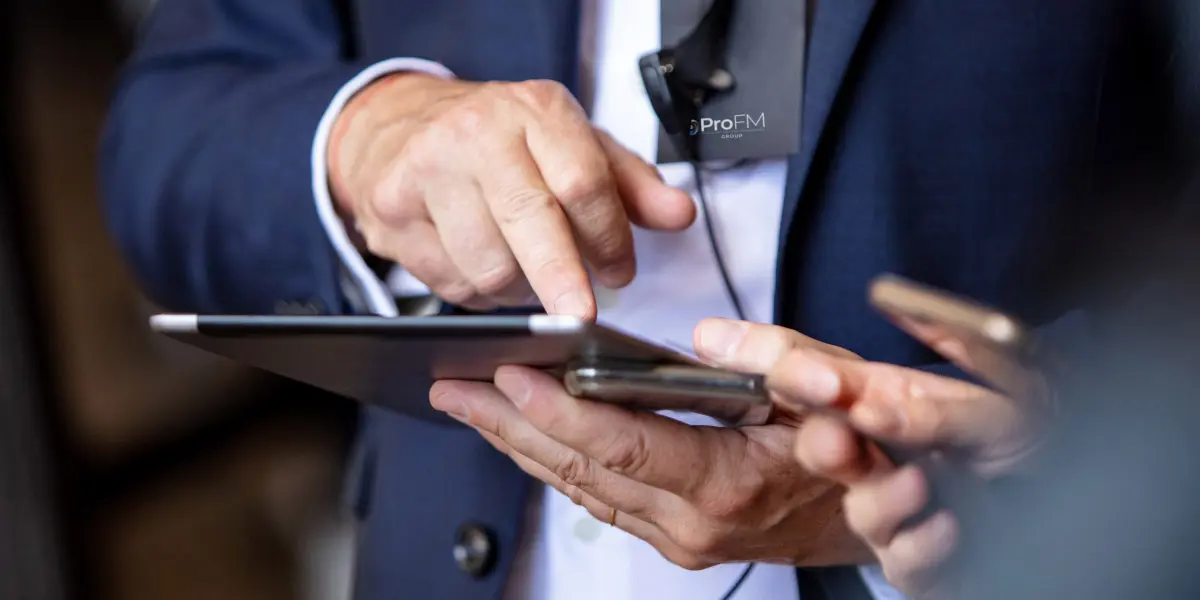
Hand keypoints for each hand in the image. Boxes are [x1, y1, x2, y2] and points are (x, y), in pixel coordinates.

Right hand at [328, 73, 695, 315]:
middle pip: (531, 221)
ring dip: (519, 292)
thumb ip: (630, 184)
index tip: (619, 273)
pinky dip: (478, 295)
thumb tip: (679, 215)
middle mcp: (478, 133)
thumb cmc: (501, 142)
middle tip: (581, 320)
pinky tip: (484, 270)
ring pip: (488, 265)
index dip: (608, 238)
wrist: (399, 126)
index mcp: (534, 110)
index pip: (582, 182)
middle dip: (563, 281)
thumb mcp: (572, 145)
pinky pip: (449, 282)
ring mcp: (427, 169)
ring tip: (527, 276)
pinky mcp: (392, 209)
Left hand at [429, 319, 869, 567]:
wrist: (870, 524)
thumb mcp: (834, 393)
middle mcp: (691, 522)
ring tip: (468, 406)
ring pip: (578, 487)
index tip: (507, 376)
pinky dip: (552, 463)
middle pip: (581, 468)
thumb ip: (777, 362)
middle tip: (453, 387)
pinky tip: (521, 436)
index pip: (623, 444)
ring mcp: (677, 538)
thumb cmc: (853, 454)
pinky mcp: (670, 538)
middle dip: (509, 426)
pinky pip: (596, 499)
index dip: (559, 410)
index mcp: (727, 483)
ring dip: (519, 445)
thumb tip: (709, 339)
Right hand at [769, 348, 1047, 597]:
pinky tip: (949, 525)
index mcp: (895, 407)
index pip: (831, 390)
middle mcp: (889, 458)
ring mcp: (901, 513)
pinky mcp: (919, 562)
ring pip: (860, 510)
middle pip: (826, 451)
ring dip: (884, 498)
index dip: (807, 381)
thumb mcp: (995, 414)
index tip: (812, 380)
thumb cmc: (1038, 448)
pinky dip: (922, 544)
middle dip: (825, 445)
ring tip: (920, 482)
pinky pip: (900, 560)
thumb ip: (931, 409)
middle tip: (840, 438)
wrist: (1078, 504)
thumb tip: (867, 406)